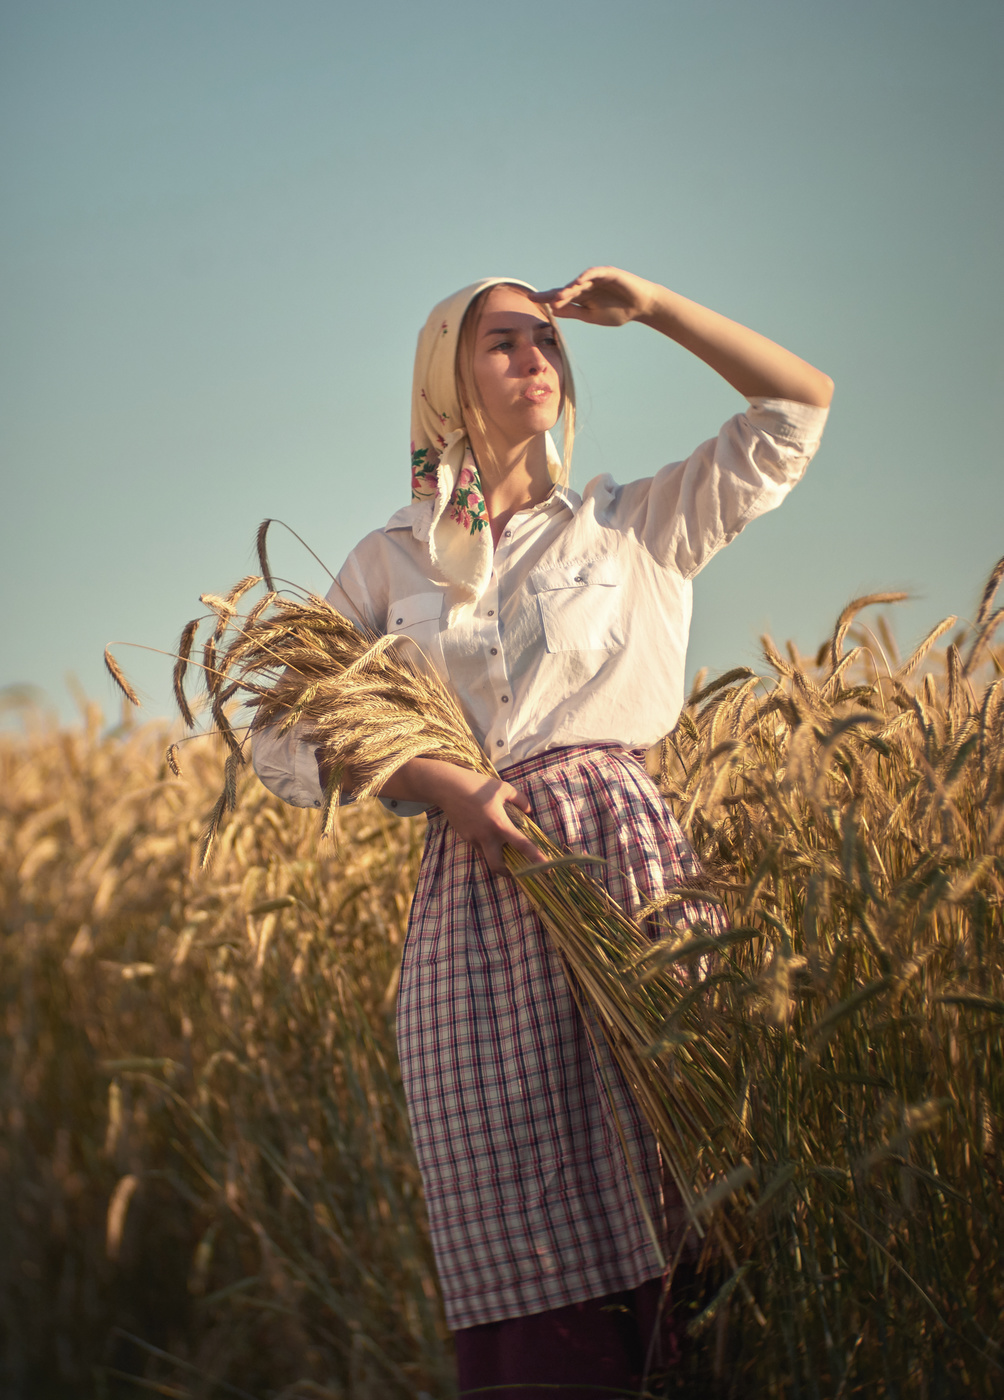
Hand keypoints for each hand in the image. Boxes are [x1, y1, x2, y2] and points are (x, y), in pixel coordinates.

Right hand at [376, 757, 544, 876]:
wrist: (447, 788)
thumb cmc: (477, 785)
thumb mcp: (502, 788)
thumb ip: (520, 800)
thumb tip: (529, 811)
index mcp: (499, 824)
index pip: (521, 844)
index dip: (534, 856)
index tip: (545, 867)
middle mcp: (486, 836)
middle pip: (497, 866)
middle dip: (507, 873)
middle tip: (516, 872)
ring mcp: (473, 838)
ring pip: (486, 857)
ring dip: (496, 860)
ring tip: (504, 853)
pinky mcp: (465, 837)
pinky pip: (478, 847)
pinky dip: (486, 847)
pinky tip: (488, 836)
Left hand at [531, 267, 657, 327]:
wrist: (640, 307)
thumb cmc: (618, 311)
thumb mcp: (591, 316)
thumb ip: (573, 312)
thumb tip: (553, 310)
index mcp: (582, 296)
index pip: (561, 296)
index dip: (547, 298)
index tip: (530, 299)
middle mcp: (586, 285)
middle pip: (566, 289)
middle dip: (552, 294)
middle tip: (537, 299)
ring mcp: (596, 278)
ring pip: (578, 283)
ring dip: (567, 289)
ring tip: (557, 297)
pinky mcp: (608, 273)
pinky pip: (594, 273)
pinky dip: (586, 277)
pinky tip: (577, 282)